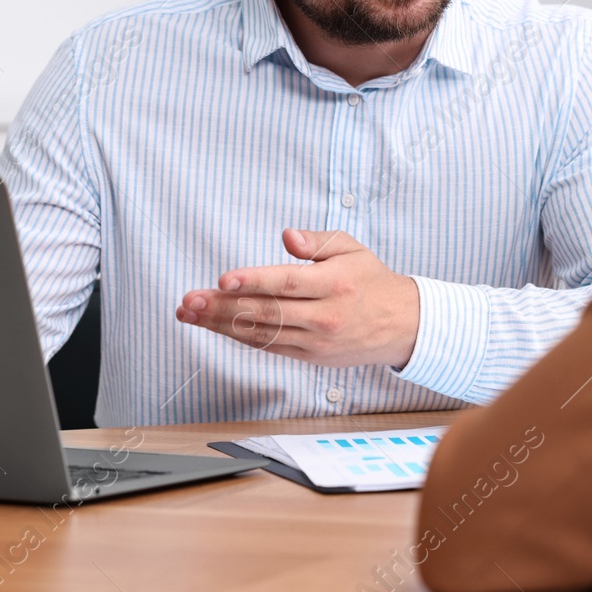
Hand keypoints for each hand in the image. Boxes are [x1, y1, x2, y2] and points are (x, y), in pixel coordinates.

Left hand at [177, 229, 420, 367]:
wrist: (401, 325)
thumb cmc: (371, 280)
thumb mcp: (351, 248)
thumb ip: (317, 241)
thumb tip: (286, 236)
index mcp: (334, 284)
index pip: (287, 283)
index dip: (253, 281)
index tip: (222, 279)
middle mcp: (325, 316)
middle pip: (266, 312)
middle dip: (223, 307)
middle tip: (189, 301)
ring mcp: (316, 340)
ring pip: (262, 333)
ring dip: (221, 324)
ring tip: (190, 313)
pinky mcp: (310, 356)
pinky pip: (269, 346)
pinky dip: (240, 336)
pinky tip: (217, 325)